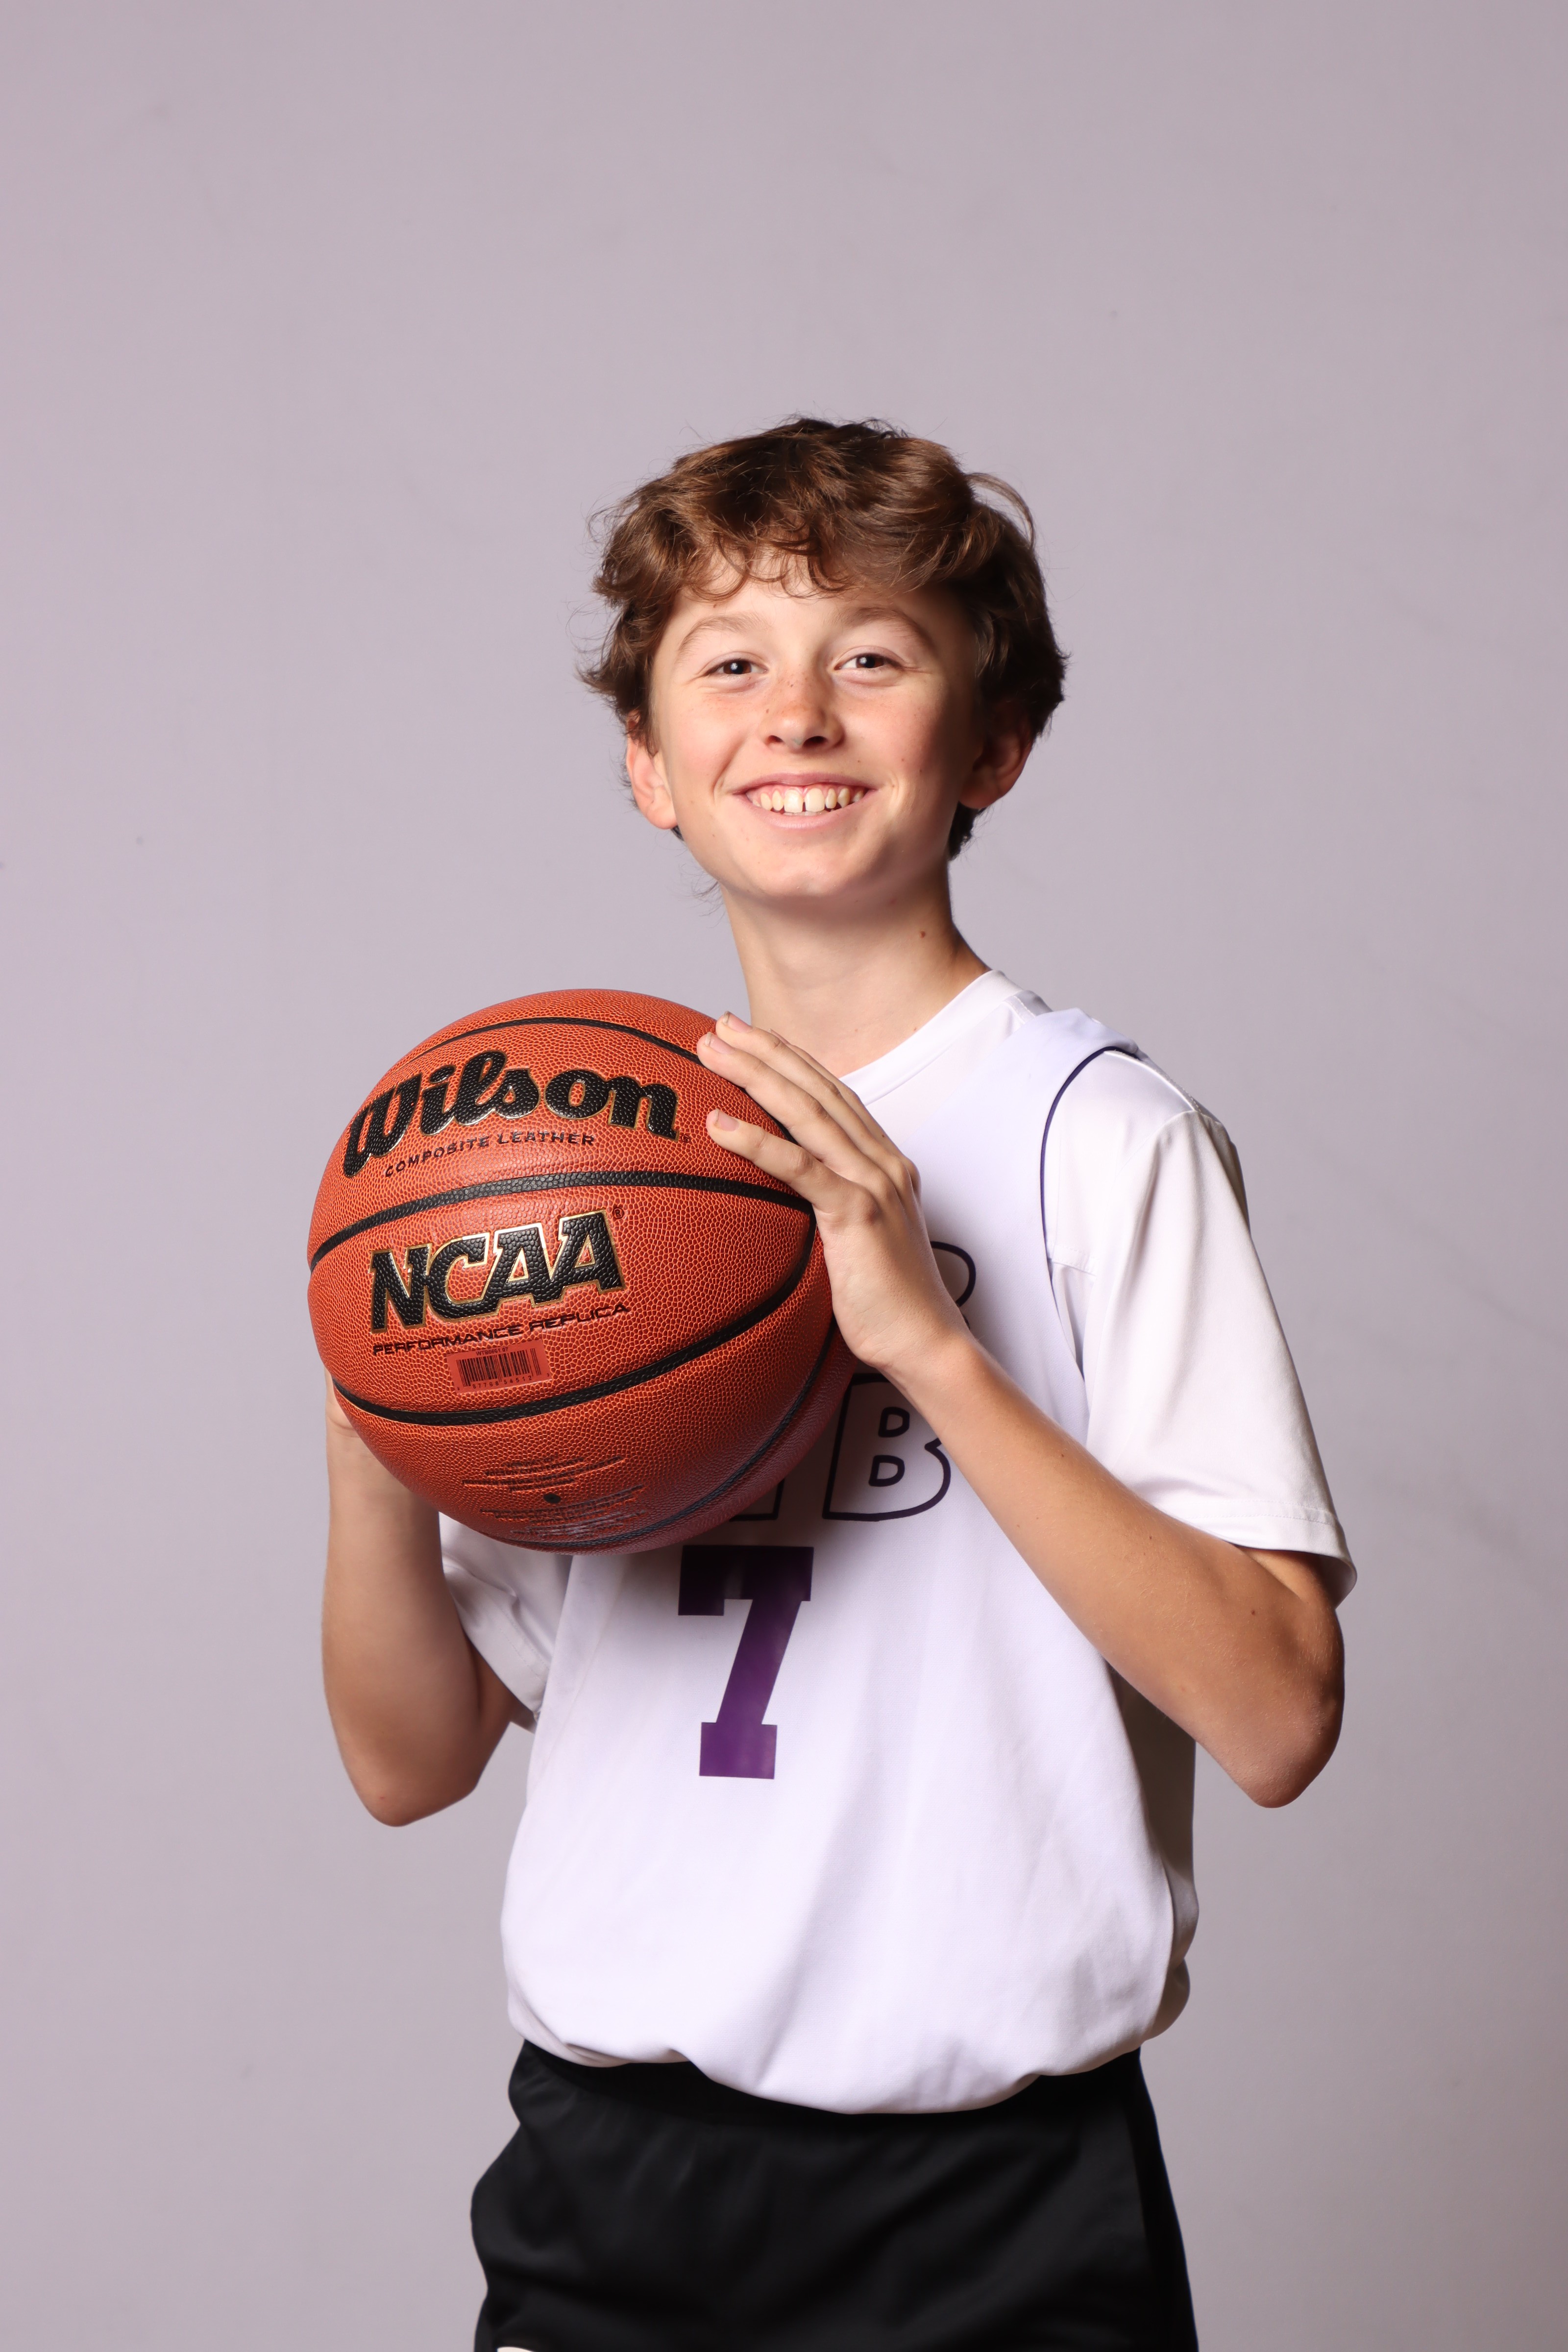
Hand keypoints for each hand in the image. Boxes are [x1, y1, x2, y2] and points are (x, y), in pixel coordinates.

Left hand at [695, 1013, 970, 1384]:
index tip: (748, 1038)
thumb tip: (773, 1209)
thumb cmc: (886, 1305)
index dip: (790, 1060)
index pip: (832, 1094)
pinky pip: (801, 1168)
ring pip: (807, 1112)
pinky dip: (757, 1142)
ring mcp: (874, 1183)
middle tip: (717, 1026)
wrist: (926, 1344)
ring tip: (710, 1052)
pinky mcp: (859, 1214)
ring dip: (755, 1075)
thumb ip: (824, 1213)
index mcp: (884, 1163)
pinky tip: (718, 1126)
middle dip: (765, 1050)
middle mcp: (883, 1162)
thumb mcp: (853, 1244)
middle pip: (817, 1088)